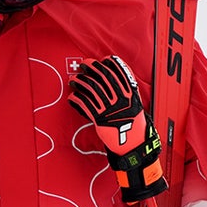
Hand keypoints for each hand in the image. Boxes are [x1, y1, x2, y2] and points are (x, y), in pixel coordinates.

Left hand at [68, 56, 166, 202]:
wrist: (133, 146)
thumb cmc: (133, 126)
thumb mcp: (134, 106)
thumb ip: (126, 93)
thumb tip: (115, 79)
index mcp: (131, 95)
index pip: (121, 73)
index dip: (110, 64)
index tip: (103, 60)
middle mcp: (121, 100)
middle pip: (103, 78)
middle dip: (91, 68)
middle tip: (84, 65)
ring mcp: (110, 109)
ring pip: (92, 89)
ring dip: (80, 82)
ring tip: (74, 79)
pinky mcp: (100, 119)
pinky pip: (85, 105)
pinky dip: (76, 98)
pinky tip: (72, 96)